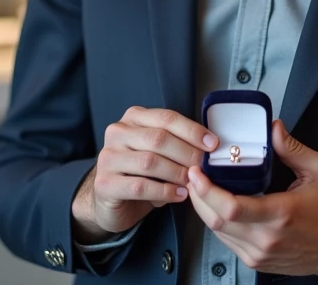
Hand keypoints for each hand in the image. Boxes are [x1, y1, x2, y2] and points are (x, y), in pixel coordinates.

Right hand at [73, 106, 218, 241]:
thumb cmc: (141, 172)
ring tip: (192, 182)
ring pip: (150, 162)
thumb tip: (209, 147)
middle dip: (187, 153)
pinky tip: (178, 195)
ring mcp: (108, 157)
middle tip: (204, 167)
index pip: (166, 118)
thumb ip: (177, 144)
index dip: (192, 130)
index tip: (212, 144)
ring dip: (177, 173)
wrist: (110, 200)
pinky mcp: (104, 183)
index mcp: (134, 118)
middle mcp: (117, 132)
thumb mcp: (158, 152)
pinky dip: (164, 191)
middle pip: (159, 138)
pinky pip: (140, 186)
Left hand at [186, 119, 317, 280]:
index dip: (208, 191)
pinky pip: (227, 242)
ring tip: (201, 188)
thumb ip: (292, 148)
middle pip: (217, 220)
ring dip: (205, 209)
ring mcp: (260, 253)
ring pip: (218, 233)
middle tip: (193, 175)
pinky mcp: (257, 261)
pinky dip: (218, 223)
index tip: (198, 173)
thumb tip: (274, 129)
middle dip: (198, 196)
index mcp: (282, 213)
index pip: (232, 208)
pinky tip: (217, 206)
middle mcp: (267, 238)